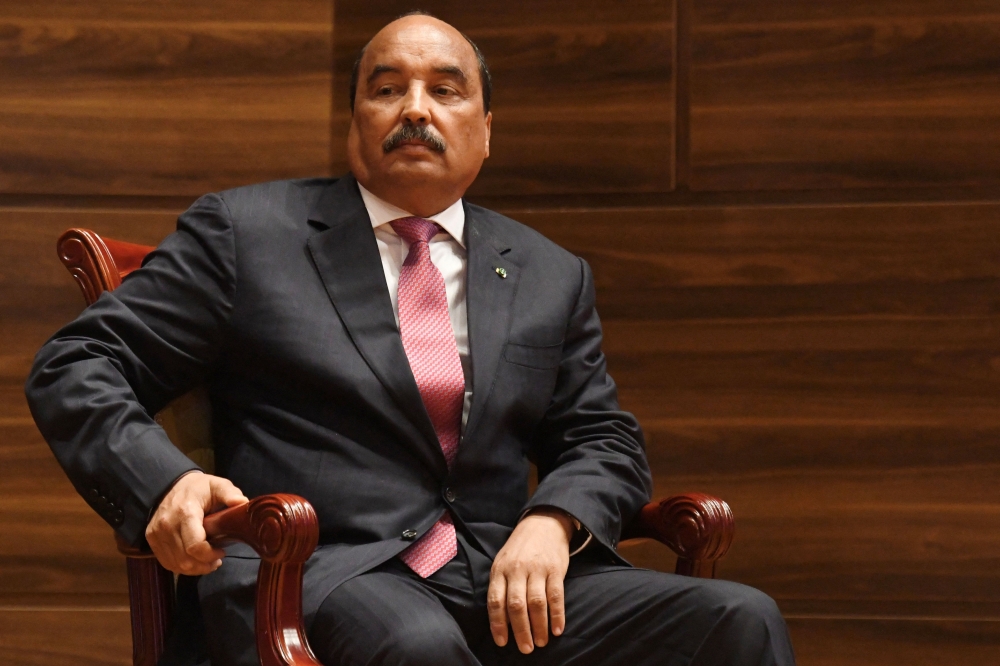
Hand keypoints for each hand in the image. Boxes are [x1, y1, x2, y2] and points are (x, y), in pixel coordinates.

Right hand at [145, 471, 247, 574]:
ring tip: (208, 561)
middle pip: (185, 559)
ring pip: (176, 564)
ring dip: (195, 568)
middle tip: (217, 559)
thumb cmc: (198, 488)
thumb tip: (243, 504)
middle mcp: (167, 525)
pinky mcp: (151, 540)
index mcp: (185, 513)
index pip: (195, 546)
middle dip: (205, 564)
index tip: (222, 551)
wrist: (170, 485)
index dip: (210, 555)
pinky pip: (167, 562)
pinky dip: (182, 566)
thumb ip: (230, 493)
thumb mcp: (217, 485)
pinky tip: (194, 560)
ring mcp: (156, 534)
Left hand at [488, 508, 573, 652]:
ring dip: (539, 626)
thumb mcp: (503, 562)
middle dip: (521, 630)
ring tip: (541, 642)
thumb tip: (501, 621)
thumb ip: (501, 587)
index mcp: (500, 570)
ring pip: (536, 603)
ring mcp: (537, 569)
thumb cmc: (519, 549)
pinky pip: (556, 595)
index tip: (502, 642)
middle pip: (516, 605)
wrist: (543, 523)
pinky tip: (557, 629)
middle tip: (525, 649)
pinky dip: (557, 615)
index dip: (498, 624)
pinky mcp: (555, 569)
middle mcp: (517, 569)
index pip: (495, 601)